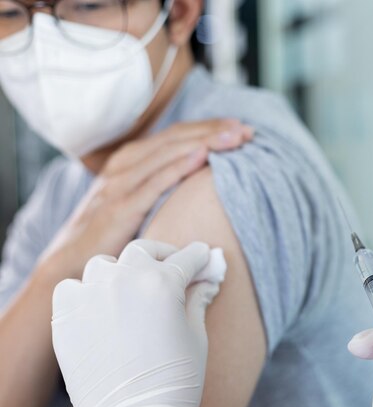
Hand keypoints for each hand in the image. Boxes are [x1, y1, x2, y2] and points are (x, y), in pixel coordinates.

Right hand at [42, 119, 252, 279]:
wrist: (71, 260)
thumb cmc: (111, 230)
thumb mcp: (138, 199)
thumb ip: (162, 183)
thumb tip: (202, 177)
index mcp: (132, 159)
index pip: (177, 135)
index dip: (210, 128)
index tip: (241, 127)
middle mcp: (126, 164)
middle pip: (177, 139)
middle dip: (214, 132)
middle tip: (247, 131)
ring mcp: (120, 184)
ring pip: (169, 154)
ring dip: (205, 143)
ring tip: (235, 138)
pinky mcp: (119, 207)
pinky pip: (153, 183)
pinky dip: (178, 167)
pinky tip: (202, 157)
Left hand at [51, 239, 227, 406]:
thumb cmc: (173, 382)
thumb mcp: (196, 337)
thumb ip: (198, 301)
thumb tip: (206, 282)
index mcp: (162, 283)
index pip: (187, 258)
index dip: (199, 258)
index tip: (203, 259)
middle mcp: (124, 281)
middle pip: (144, 250)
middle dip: (163, 255)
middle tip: (173, 267)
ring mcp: (91, 297)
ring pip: (105, 265)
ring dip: (121, 270)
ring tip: (130, 287)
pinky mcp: (66, 317)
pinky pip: (72, 288)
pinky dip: (86, 291)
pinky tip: (98, 306)